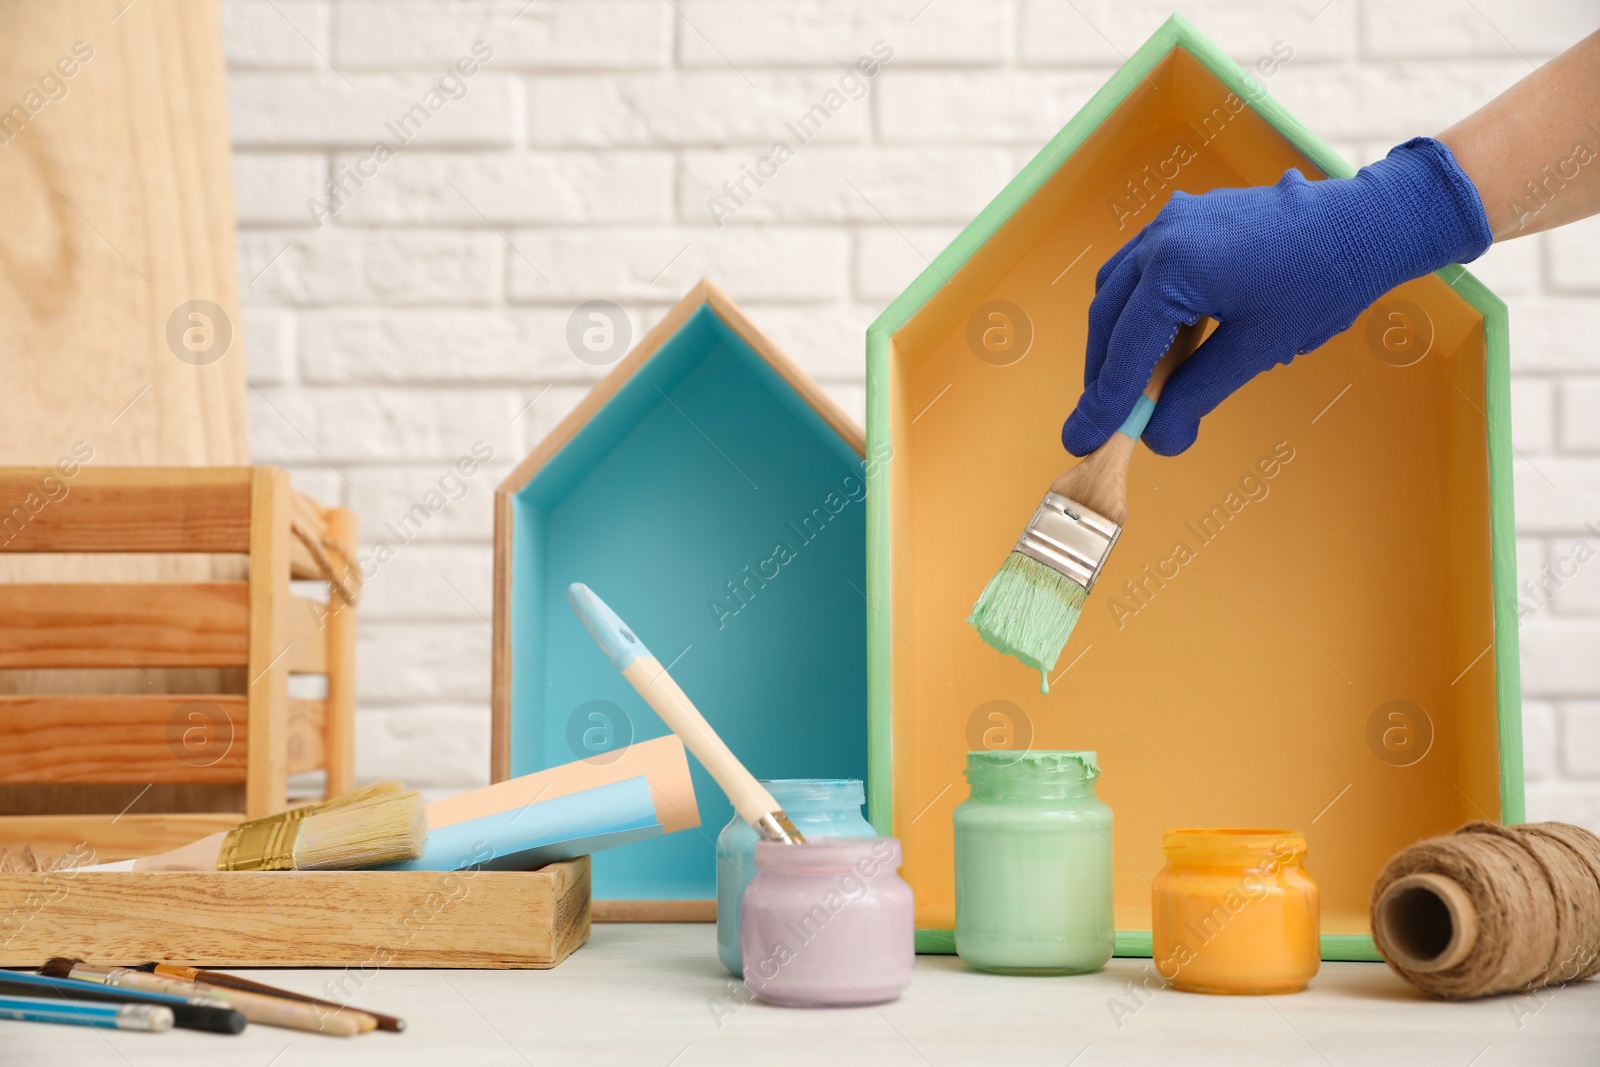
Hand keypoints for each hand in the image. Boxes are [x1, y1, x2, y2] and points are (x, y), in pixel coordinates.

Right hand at [1061, 137, 1492, 456]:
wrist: (1367, 223)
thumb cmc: (1322, 279)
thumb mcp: (1257, 349)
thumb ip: (1198, 394)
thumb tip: (1162, 437)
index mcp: (1175, 266)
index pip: (1125, 349)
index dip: (1105, 402)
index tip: (1084, 439)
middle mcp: (1161, 236)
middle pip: (1107, 319)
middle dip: (1102, 375)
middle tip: (1102, 423)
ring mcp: (1170, 222)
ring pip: (1116, 292)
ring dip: (1114, 342)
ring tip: (1125, 389)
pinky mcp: (1184, 221)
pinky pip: (1138, 270)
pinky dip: (1135, 311)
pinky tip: (1150, 342)